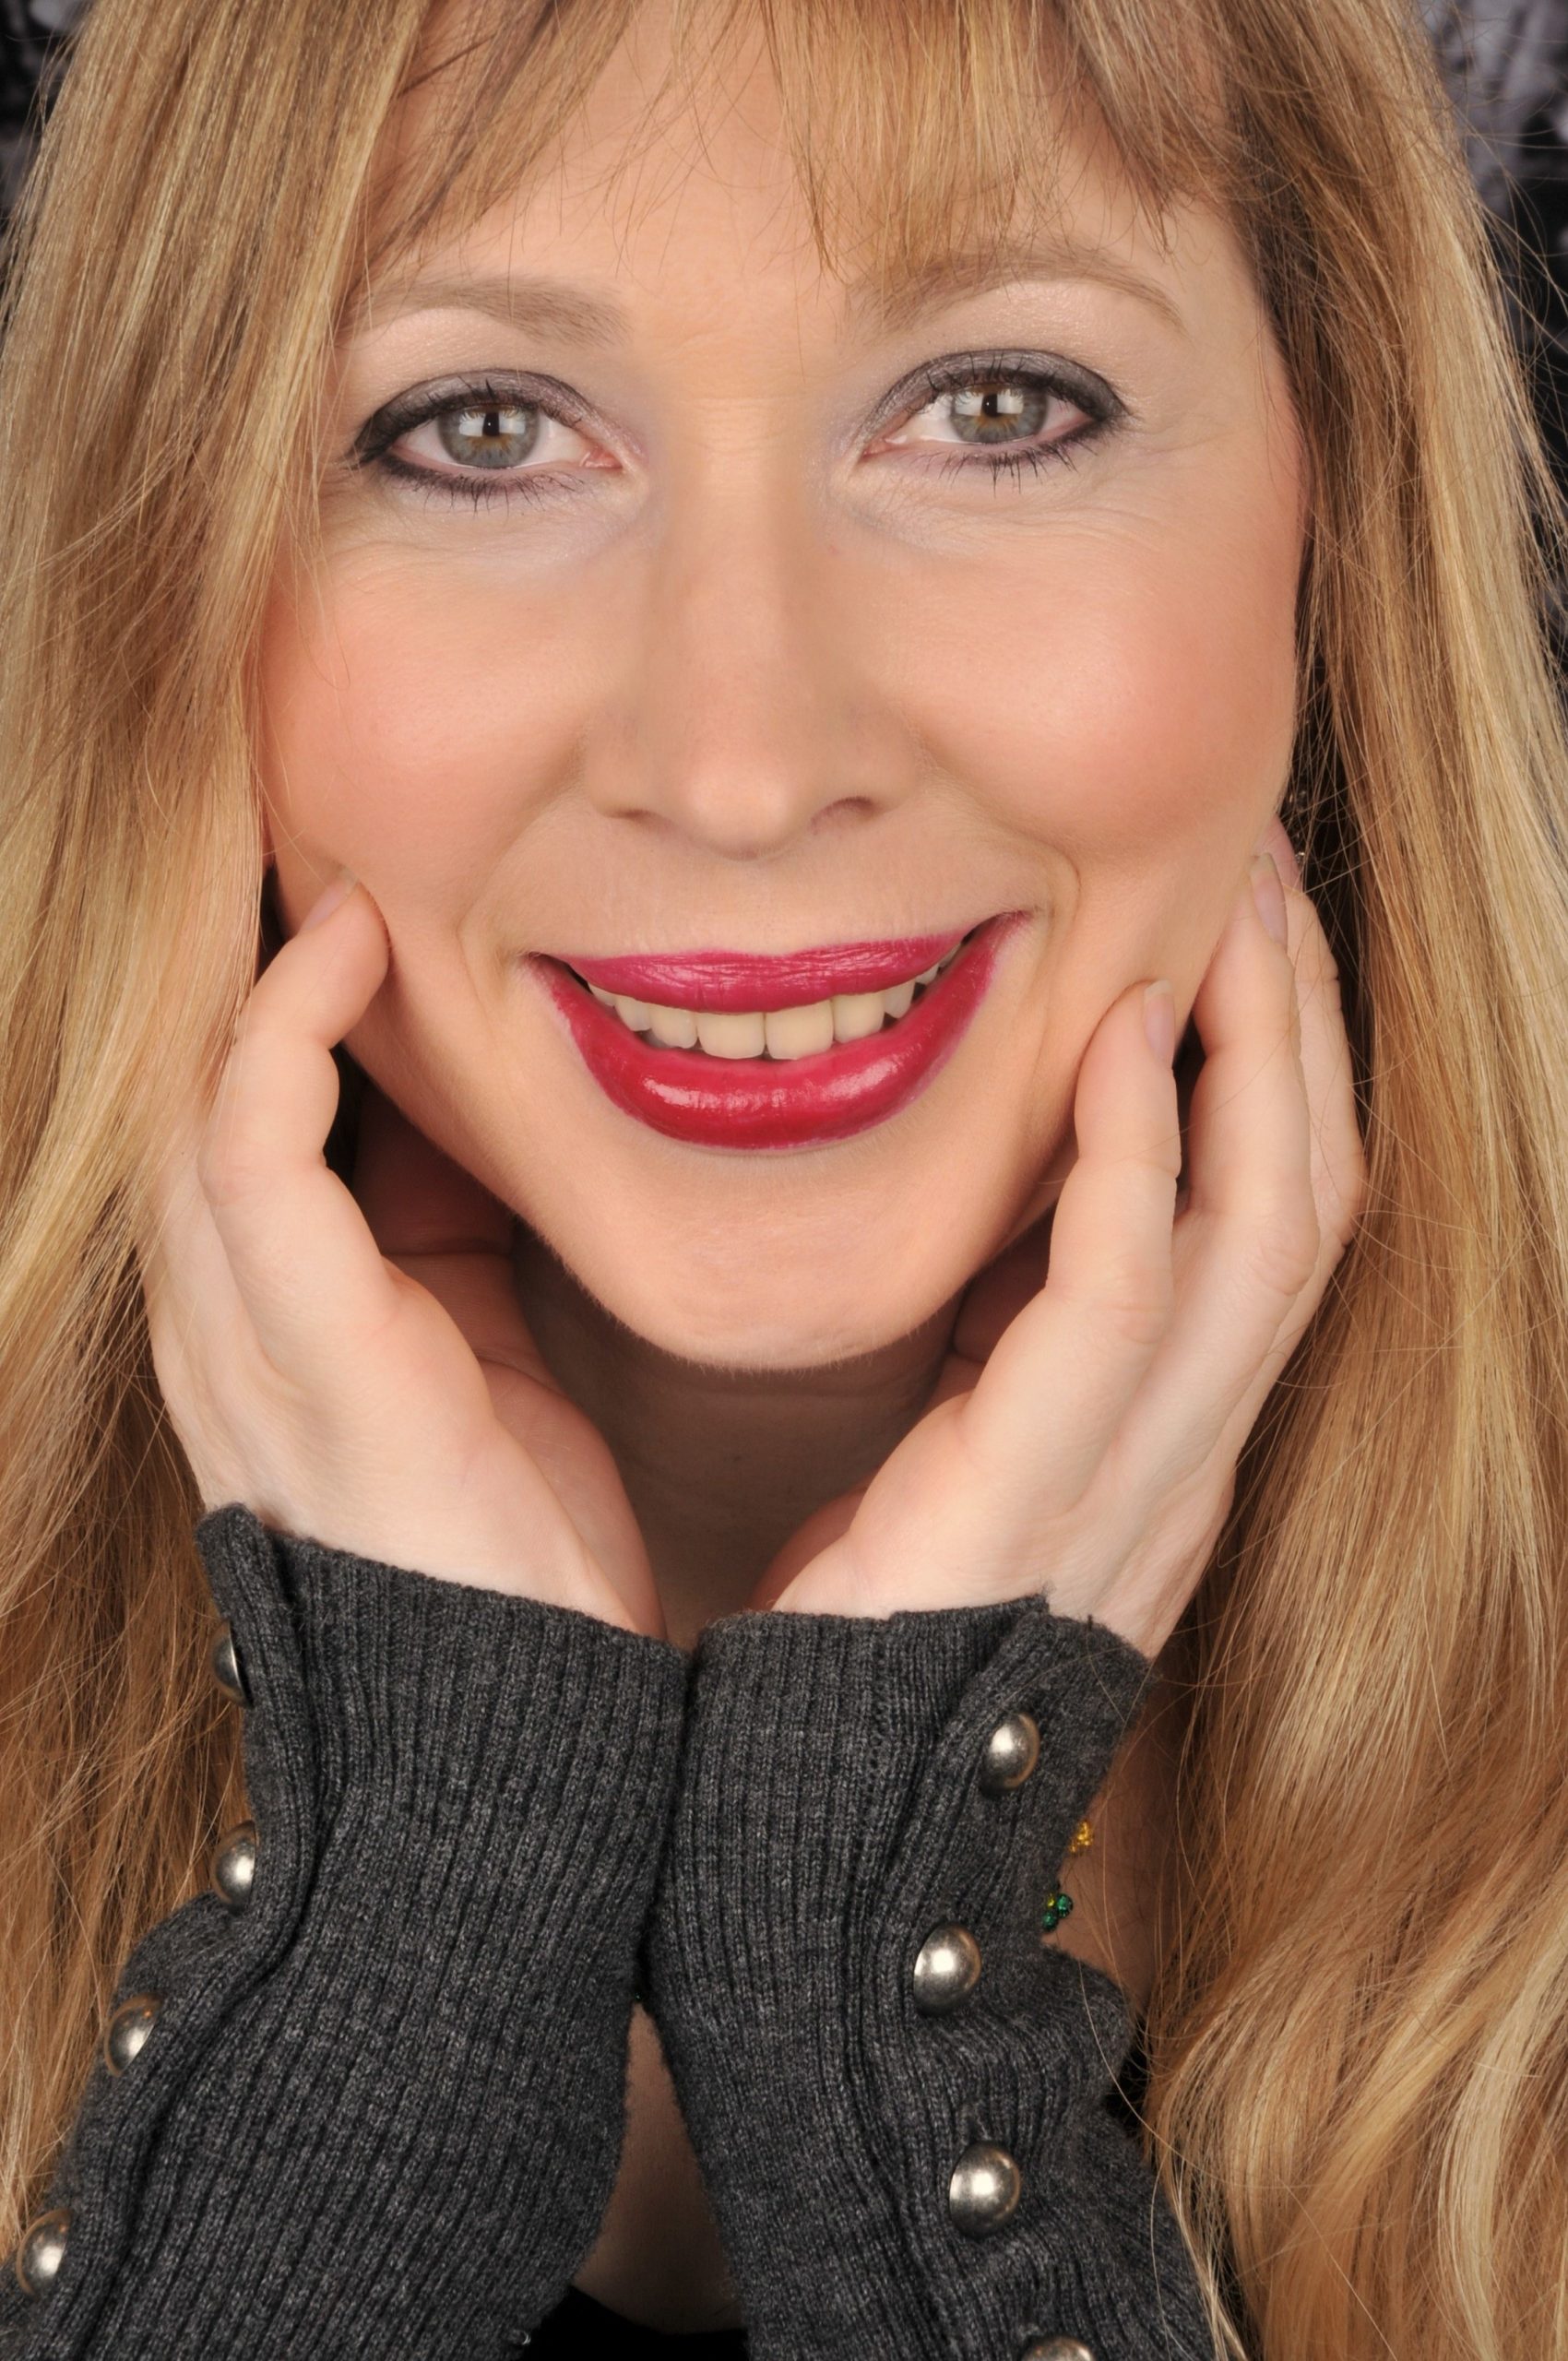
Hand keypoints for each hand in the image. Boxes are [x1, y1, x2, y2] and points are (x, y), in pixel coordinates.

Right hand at [134, 874, 661, 1636]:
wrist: (521, 1738)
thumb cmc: (512, 1557)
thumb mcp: (477, 1366)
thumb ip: (452, 1250)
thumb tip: (489, 1135)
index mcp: (270, 1326)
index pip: (235, 1119)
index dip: (270, 993)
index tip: (349, 879)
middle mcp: (224, 1321)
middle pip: (180, 1083)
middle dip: (224, 947)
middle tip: (286, 801)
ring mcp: (242, 1338)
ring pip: (186, 1094)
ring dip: (233, 956)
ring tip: (294, 823)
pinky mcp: (299, 1356)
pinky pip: (246, 1157)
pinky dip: (283, 1039)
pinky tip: (346, 940)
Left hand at [751, 820, 1366, 1661]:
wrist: (814, 1815)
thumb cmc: (867, 1622)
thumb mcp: (966, 1444)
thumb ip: (1008, 1329)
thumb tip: (1005, 1184)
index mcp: (1170, 1436)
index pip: (1280, 1221)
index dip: (1287, 1068)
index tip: (1241, 925)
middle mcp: (1188, 1450)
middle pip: (1312, 1198)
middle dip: (1302, 1025)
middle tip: (1264, 868)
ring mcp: (1137, 1477)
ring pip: (1267, 1227)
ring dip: (1260, 1055)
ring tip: (1228, 907)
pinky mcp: (1039, 1489)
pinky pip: (1123, 1295)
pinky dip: (1132, 1157)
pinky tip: (1113, 1041)